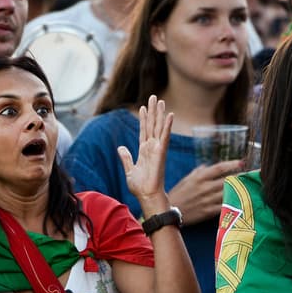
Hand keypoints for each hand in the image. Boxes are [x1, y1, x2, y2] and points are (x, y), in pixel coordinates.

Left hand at [118, 96, 173, 213]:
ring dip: (160, 114)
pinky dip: (167, 126)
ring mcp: (157, 149)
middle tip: (154, 97)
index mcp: (144, 150)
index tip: (143, 107)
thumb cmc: (140, 186)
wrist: (146, 195)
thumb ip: (126, 158)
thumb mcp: (129, 170)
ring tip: (160, 100)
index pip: (143, 130)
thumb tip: (121, 148)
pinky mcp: (161, 152)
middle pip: (152, 125)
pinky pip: (164, 136)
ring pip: (158, 127)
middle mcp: (152, 147)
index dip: (143, 119)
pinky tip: (170, 115)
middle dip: (153, 111)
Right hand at [167, 159, 244, 224]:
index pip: (219, 168)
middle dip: (241, 176)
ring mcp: (207, 200)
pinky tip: (241, 200)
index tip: (242, 162)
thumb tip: (208, 166)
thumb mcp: (186, 180)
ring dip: (239, 189)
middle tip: (252, 174)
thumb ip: (198, 172)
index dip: (232, 164)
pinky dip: (232, 202)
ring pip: (228, 192)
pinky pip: (224, 206)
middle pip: (228, 180)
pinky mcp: (208, 211)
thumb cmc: (177, 195)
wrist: (169, 213)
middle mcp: (205, 187)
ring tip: (249, 186)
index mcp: (199, 177)